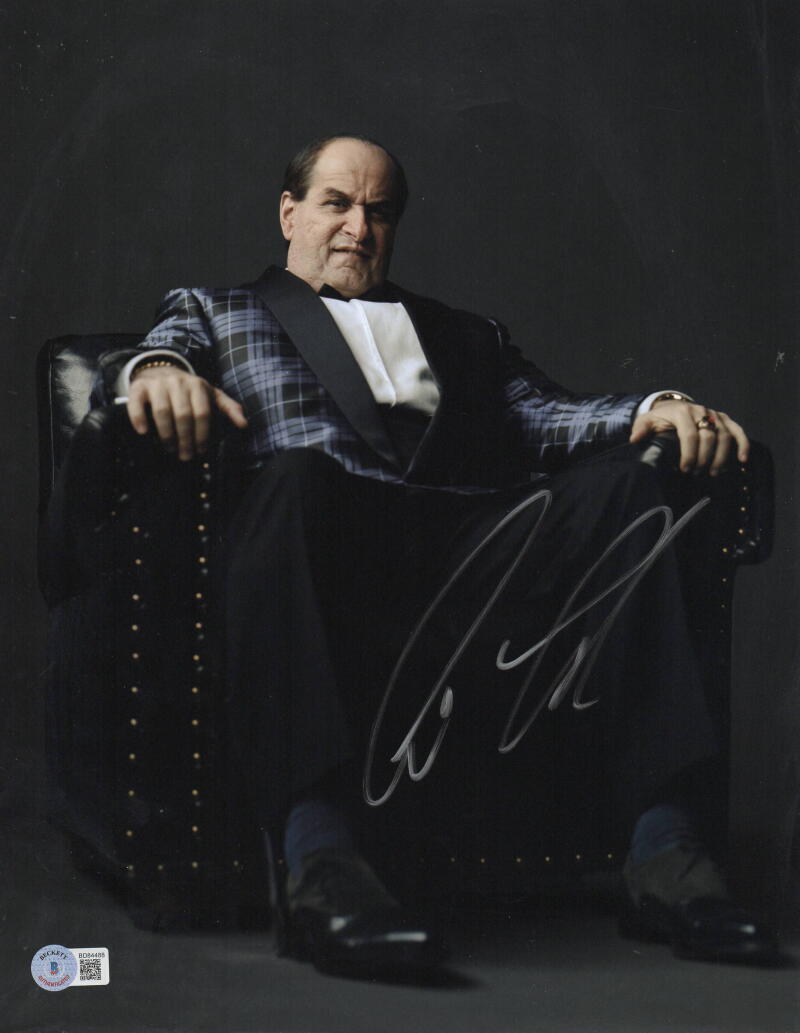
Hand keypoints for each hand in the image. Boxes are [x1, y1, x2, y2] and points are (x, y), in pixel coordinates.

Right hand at [127, 366, 247, 460]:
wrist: (160, 371)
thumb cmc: (189, 390)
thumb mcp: (212, 395)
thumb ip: (229, 408)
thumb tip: (244, 425)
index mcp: (198, 386)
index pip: (203, 413)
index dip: (202, 435)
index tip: (200, 451)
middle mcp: (178, 382)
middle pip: (183, 415)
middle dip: (185, 439)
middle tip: (185, 456)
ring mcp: (157, 384)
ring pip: (162, 411)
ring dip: (166, 434)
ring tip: (170, 449)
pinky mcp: (138, 387)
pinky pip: (137, 403)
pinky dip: (139, 418)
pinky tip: (144, 433)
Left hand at [629, 399, 748, 475]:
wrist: (672, 407)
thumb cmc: (659, 419)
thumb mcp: (647, 422)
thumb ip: (641, 429)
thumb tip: (635, 439)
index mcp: (681, 412)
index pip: (689, 434)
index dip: (689, 453)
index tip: (685, 469)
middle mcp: (700, 411)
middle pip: (709, 436)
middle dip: (704, 458)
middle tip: (697, 474)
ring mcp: (714, 414)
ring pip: (725, 435)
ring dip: (721, 456)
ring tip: (714, 473)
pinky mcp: (725, 419)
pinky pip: (738, 430)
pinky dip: (743, 444)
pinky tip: (743, 460)